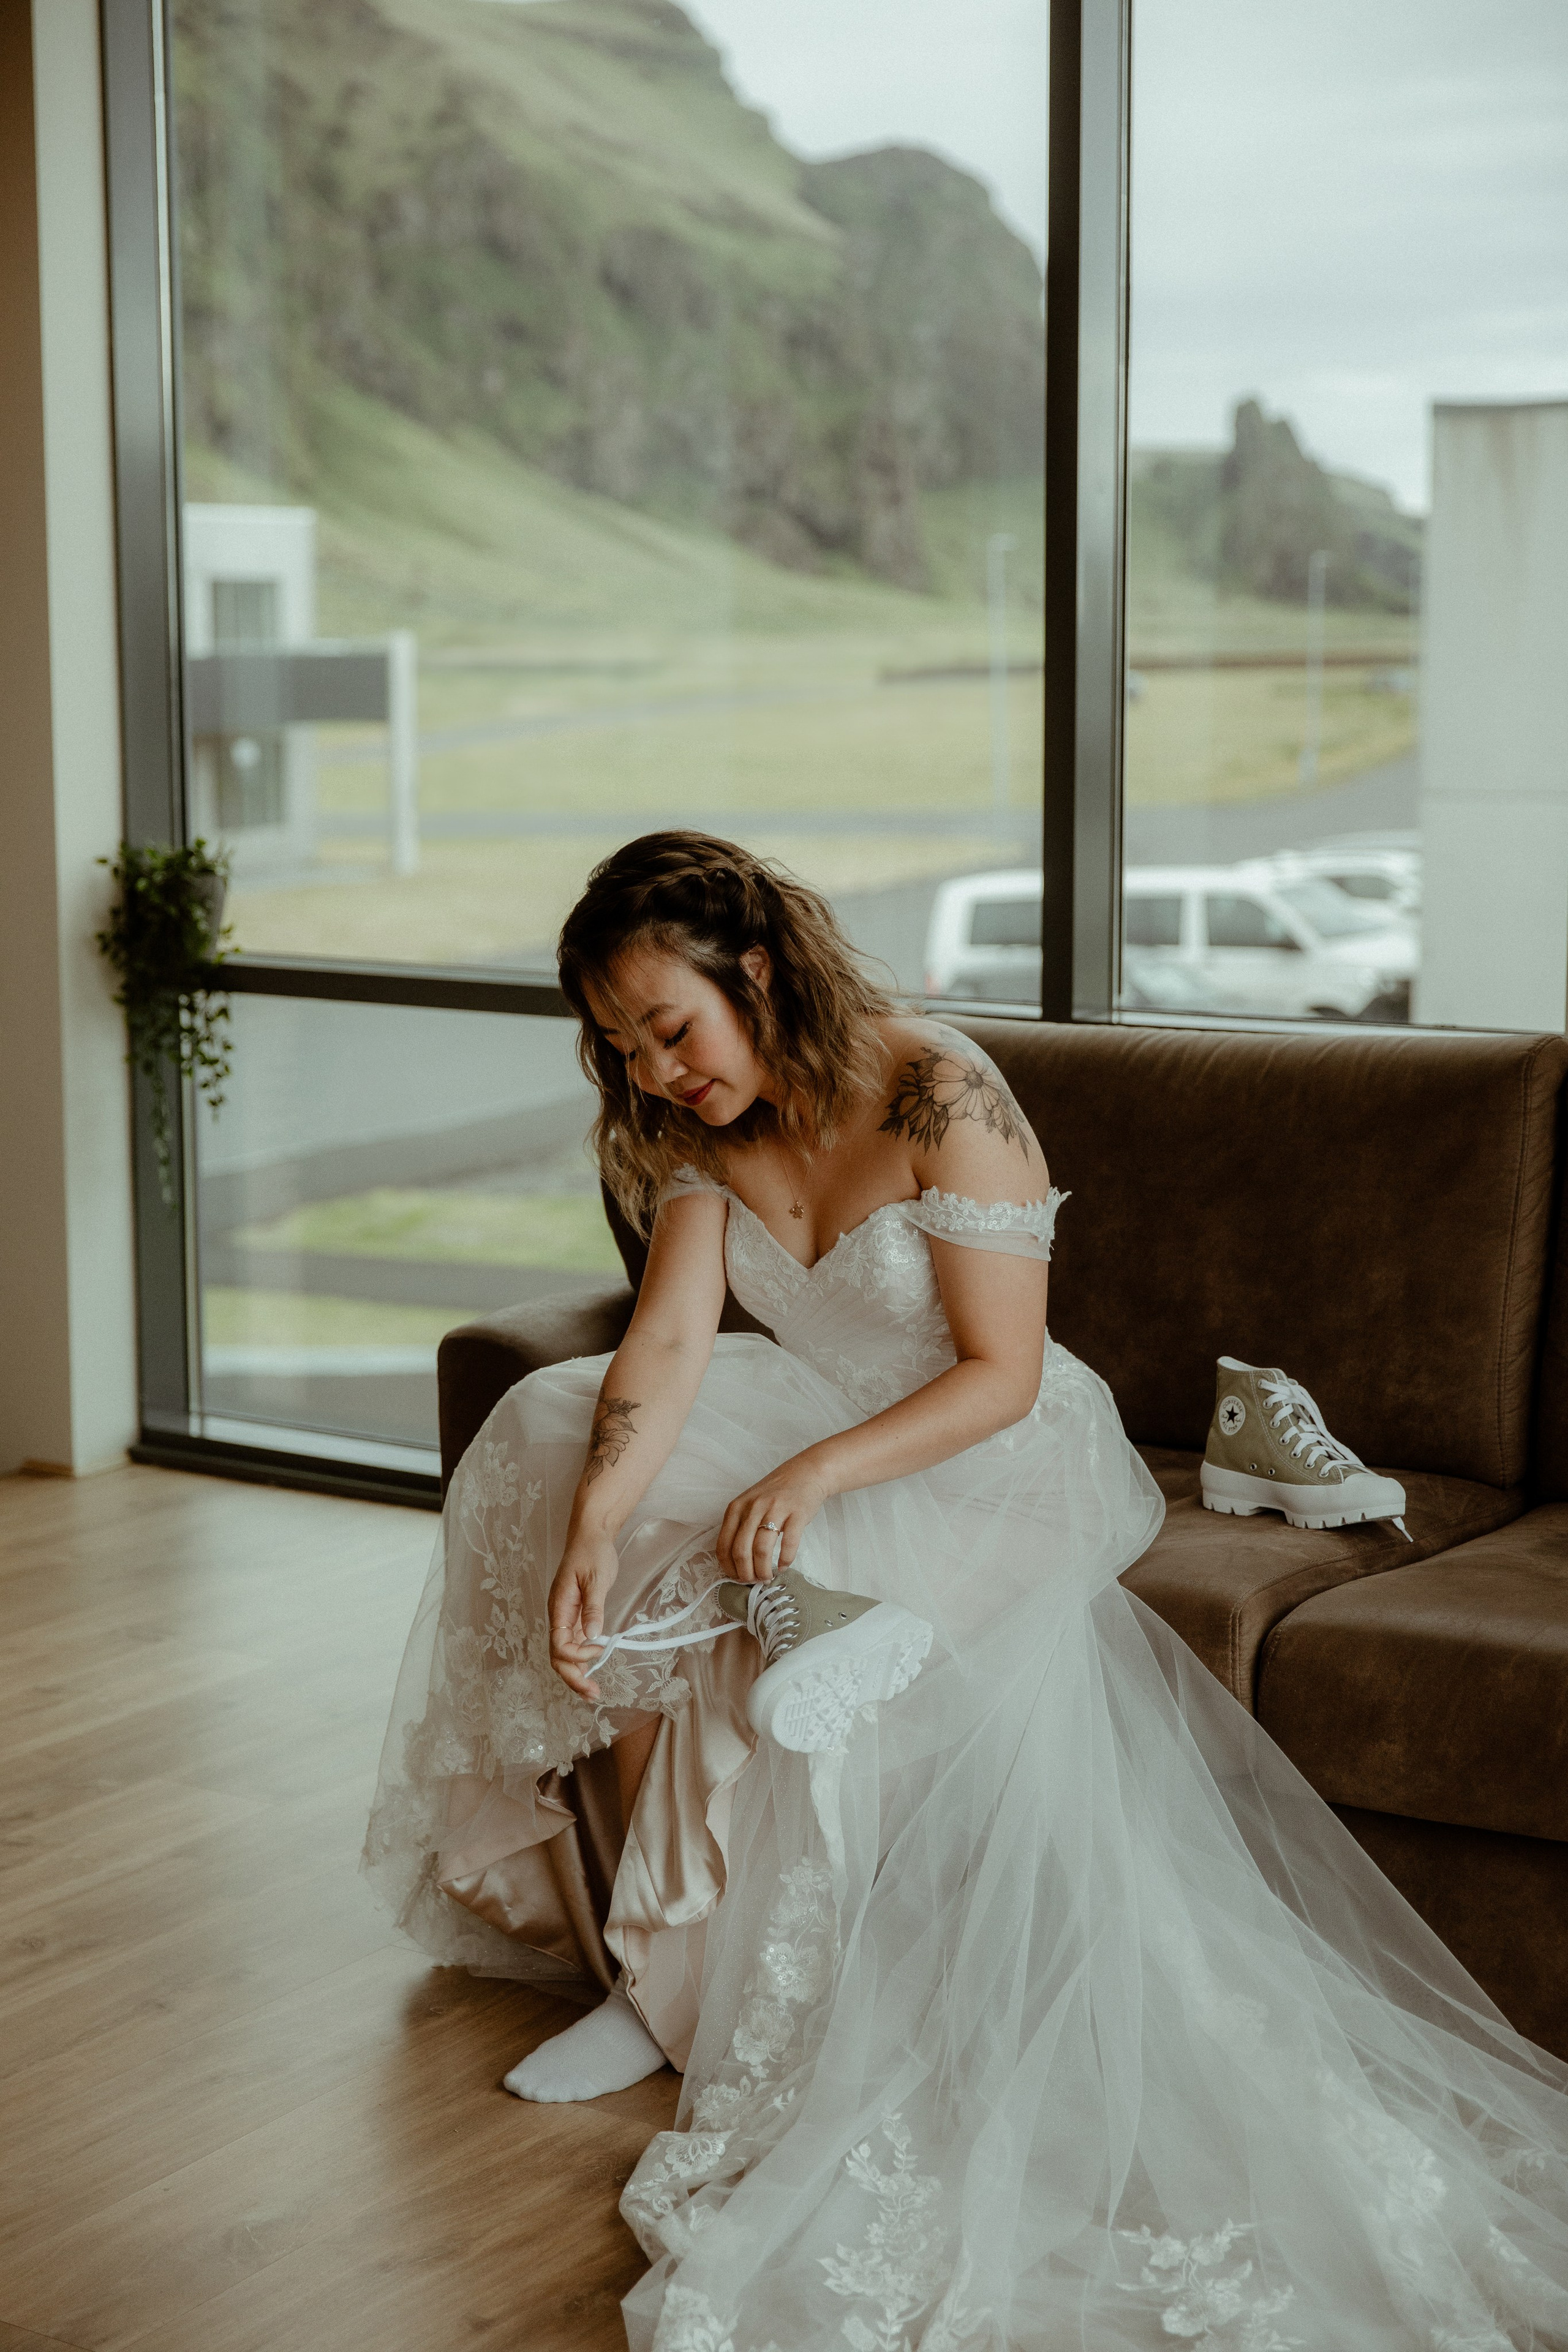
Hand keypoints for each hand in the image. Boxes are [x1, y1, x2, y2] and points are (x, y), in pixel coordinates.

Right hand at [549, 1528, 619, 1701]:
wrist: (591, 1535)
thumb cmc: (591, 1552)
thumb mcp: (596, 1578)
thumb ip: (593, 1607)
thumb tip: (594, 1636)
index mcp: (559, 1607)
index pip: (559, 1645)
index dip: (577, 1655)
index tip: (600, 1648)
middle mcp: (559, 1616)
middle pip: (558, 1656)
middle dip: (573, 1677)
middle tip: (592, 1694)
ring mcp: (566, 1617)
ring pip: (565, 1653)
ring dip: (577, 1673)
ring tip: (592, 1691)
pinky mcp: (576, 1615)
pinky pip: (574, 1643)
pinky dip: (582, 1659)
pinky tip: (592, 1669)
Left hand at [717, 1455, 827, 1582]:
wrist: (805, 1473)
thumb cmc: (775, 1493)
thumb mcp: (750, 1504)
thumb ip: (741, 1526)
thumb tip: (736, 1563)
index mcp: (737, 1507)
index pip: (724, 1545)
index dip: (728, 1567)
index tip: (736, 1577)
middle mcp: (753, 1507)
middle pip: (741, 1550)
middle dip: (746, 1573)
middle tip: (753, 1581)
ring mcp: (775, 1509)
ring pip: (762, 1549)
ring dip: (763, 1570)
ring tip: (768, 1577)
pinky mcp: (797, 1513)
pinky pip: (789, 1543)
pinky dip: (785, 1560)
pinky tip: (783, 1566)